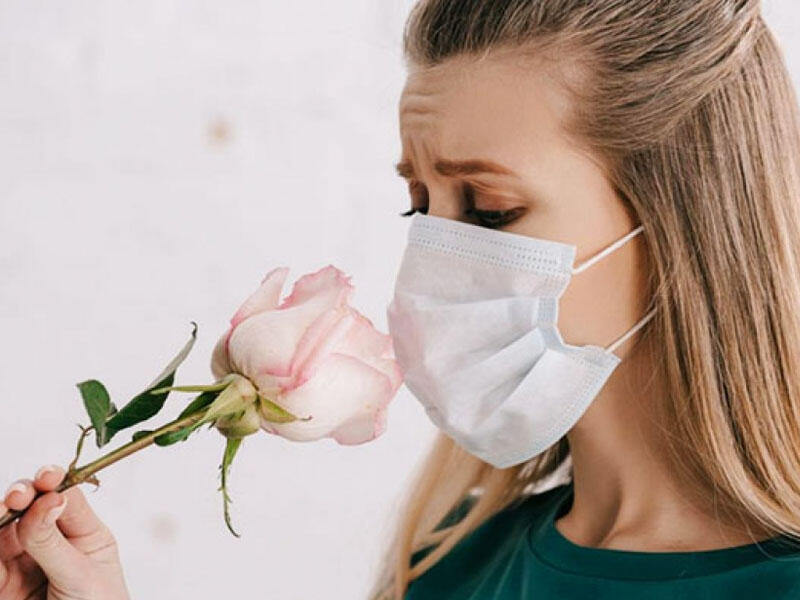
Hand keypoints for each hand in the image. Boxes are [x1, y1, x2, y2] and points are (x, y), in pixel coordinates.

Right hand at [0, 465, 130, 599]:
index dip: (55, 482)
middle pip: (30, 508)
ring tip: (6, 509)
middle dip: (22, 495)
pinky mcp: (4, 584)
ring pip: (4, 530)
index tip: (47, 475)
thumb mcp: (82, 575)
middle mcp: (54, 542)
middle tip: (20, 495)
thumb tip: (47, 499)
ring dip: (1, 516)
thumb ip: (55, 542)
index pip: (67, 498)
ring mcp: (25, 563)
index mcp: (85, 534)